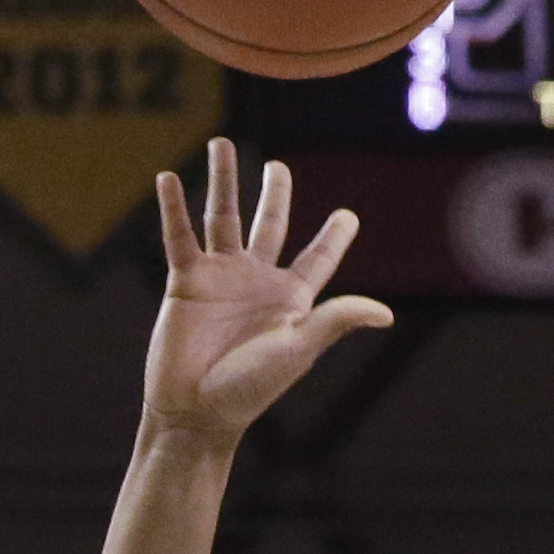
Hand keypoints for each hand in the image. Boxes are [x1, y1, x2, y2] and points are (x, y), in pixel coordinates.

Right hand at [146, 140, 391, 443]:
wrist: (196, 410)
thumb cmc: (251, 388)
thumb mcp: (299, 349)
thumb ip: (336, 320)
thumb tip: (385, 313)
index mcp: (291, 299)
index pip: (317, 259)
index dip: (333, 238)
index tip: (348, 216)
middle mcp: (257, 281)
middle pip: (269, 226)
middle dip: (275, 196)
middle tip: (278, 167)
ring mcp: (221, 277)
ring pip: (223, 217)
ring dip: (221, 180)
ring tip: (220, 143)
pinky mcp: (186, 281)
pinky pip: (181, 236)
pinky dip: (174, 208)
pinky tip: (168, 178)